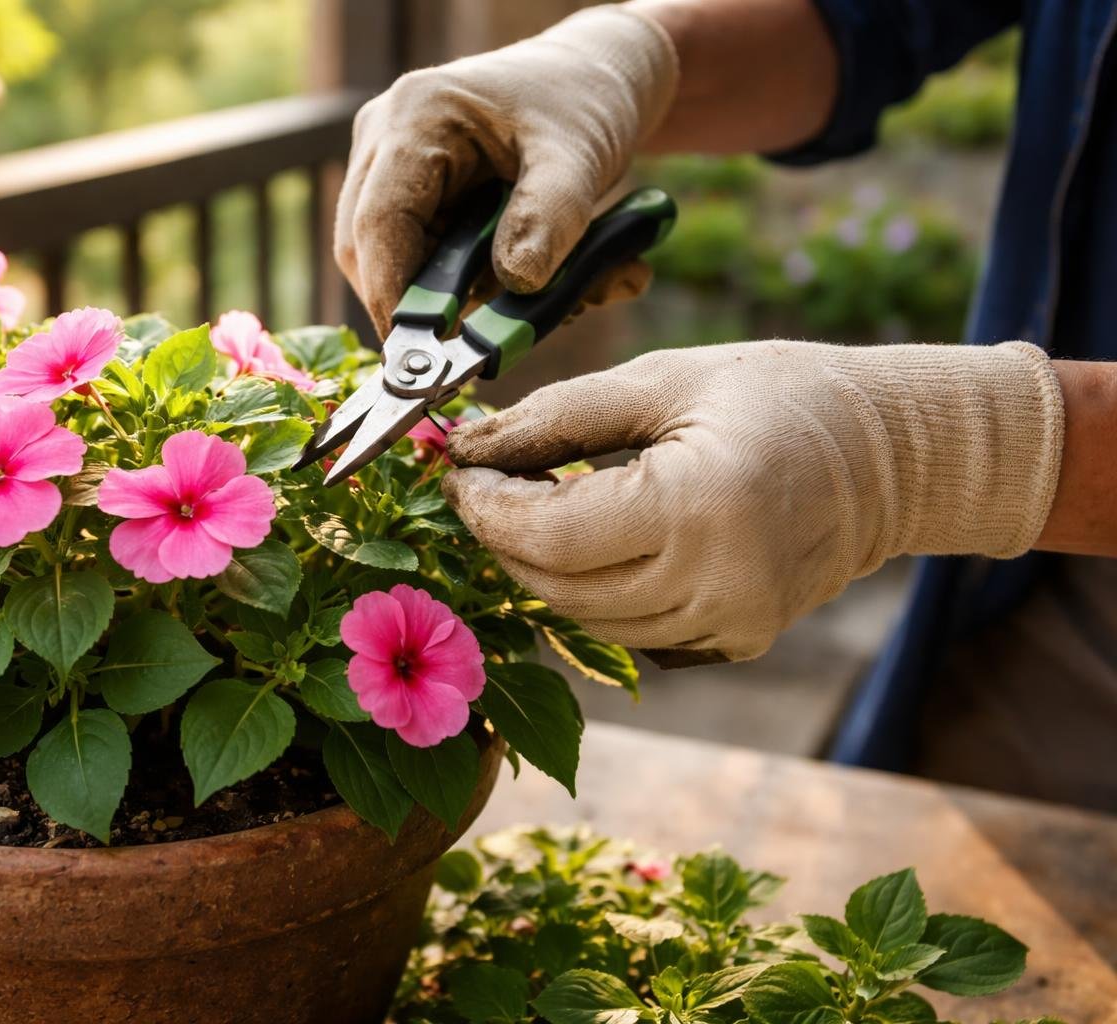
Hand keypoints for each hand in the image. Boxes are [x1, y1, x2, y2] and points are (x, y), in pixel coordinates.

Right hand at [333, 6, 678, 336]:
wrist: (589, 80)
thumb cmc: (582, 106)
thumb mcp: (580, 158)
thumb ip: (551, 218)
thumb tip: (516, 284)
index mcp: (416, 117)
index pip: (378, 223)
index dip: (395, 296)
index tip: (429, 354)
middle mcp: (384, 140)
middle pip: (365, 251)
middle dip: (421, 307)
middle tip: (481, 345)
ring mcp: (387, 169)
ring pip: (388, 264)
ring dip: (452, 301)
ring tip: (532, 303)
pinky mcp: (406, 197)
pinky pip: (417, 261)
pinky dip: (467, 290)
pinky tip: (522, 287)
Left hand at [441, 341, 1064, 664]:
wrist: (892, 452)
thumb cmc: (777, 393)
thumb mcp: (662, 380)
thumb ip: (555, 417)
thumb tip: (465, 445)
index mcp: (700, 505)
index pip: (551, 536)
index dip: (486, 510)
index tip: (456, 473)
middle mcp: (719, 582)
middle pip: (558, 587)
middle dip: (502, 540)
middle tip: (483, 487)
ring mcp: (732, 624)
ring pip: (587, 619)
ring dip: (542, 569)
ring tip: (533, 509)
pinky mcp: (737, 642)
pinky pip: (631, 632)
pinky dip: (594, 593)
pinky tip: (595, 542)